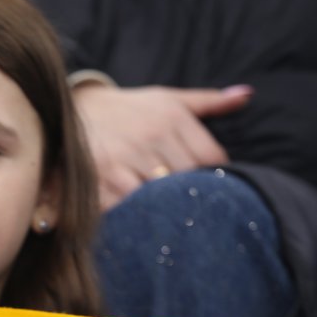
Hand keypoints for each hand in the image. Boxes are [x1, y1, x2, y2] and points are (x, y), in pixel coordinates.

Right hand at [72, 84, 251, 210]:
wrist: (68, 112)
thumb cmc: (127, 109)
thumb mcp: (166, 99)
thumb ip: (208, 101)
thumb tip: (247, 95)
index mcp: (170, 119)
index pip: (211, 157)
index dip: (217, 176)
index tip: (209, 187)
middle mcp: (149, 139)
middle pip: (189, 182)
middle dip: (192, 197)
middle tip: (192, 210)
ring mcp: (123, 162)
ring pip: (161, 199)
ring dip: (166, 211)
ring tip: (169, 219)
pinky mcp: (100, 183)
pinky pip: (129, 210)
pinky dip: (136, 219)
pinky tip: (142, 221)